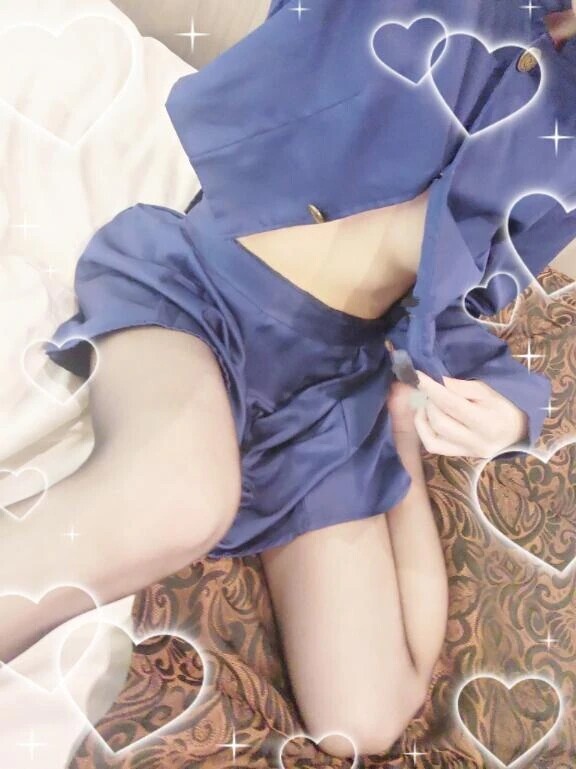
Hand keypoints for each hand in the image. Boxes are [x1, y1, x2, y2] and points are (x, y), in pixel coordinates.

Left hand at [411, 371, 528, 457]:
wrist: (518, 431)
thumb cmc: (505, 406)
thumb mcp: (490, 391)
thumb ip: (463, 387)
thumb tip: (438, 382)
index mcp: (487, 422)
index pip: (451, 404)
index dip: (432, 388)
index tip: (418, 375)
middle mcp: (475, 441)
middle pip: (439, 421)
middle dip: (429, 401)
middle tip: (430, 388)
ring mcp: (466, 452)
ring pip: (432, 436)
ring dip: (424, 414)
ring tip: (430, 401)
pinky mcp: (458, 456)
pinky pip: (433, 445)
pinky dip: (423, 429)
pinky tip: (426, 416)